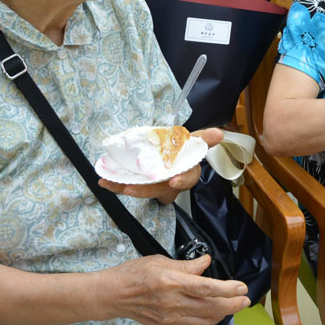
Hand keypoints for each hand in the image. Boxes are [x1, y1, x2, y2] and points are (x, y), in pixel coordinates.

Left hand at [99, 128, 223, 203]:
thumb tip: (219, 133)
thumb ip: (204, 139)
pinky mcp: (143, 186)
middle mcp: (172, 184)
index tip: (174, 179)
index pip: (187, 179)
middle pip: (160, 189)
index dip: (181, 180)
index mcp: (187, 174)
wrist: (171, 157)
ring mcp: (157, 187)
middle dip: (145, 190)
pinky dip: (117, 185)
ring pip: (143, 191)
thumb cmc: (183, 152)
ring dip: (127, 188)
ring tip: (113, 184)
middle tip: (131, 188)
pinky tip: (105, 181)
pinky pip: (131, 187)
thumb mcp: (194, 143)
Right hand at [104, 254, 249, 324]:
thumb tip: (207, 263)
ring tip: (233, 306)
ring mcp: (169, 318)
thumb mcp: (161, 261)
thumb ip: (187, 265)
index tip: (242, 288)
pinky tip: (213, 314)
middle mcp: (172, 303)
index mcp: (171, 282)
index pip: (207, 288)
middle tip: (245, 300)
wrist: (114, 295)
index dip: (228, 289)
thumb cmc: (135, 274)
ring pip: (204, 320)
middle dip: (232, 304)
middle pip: (210, 307)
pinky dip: (206, 321)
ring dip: (222, 314)